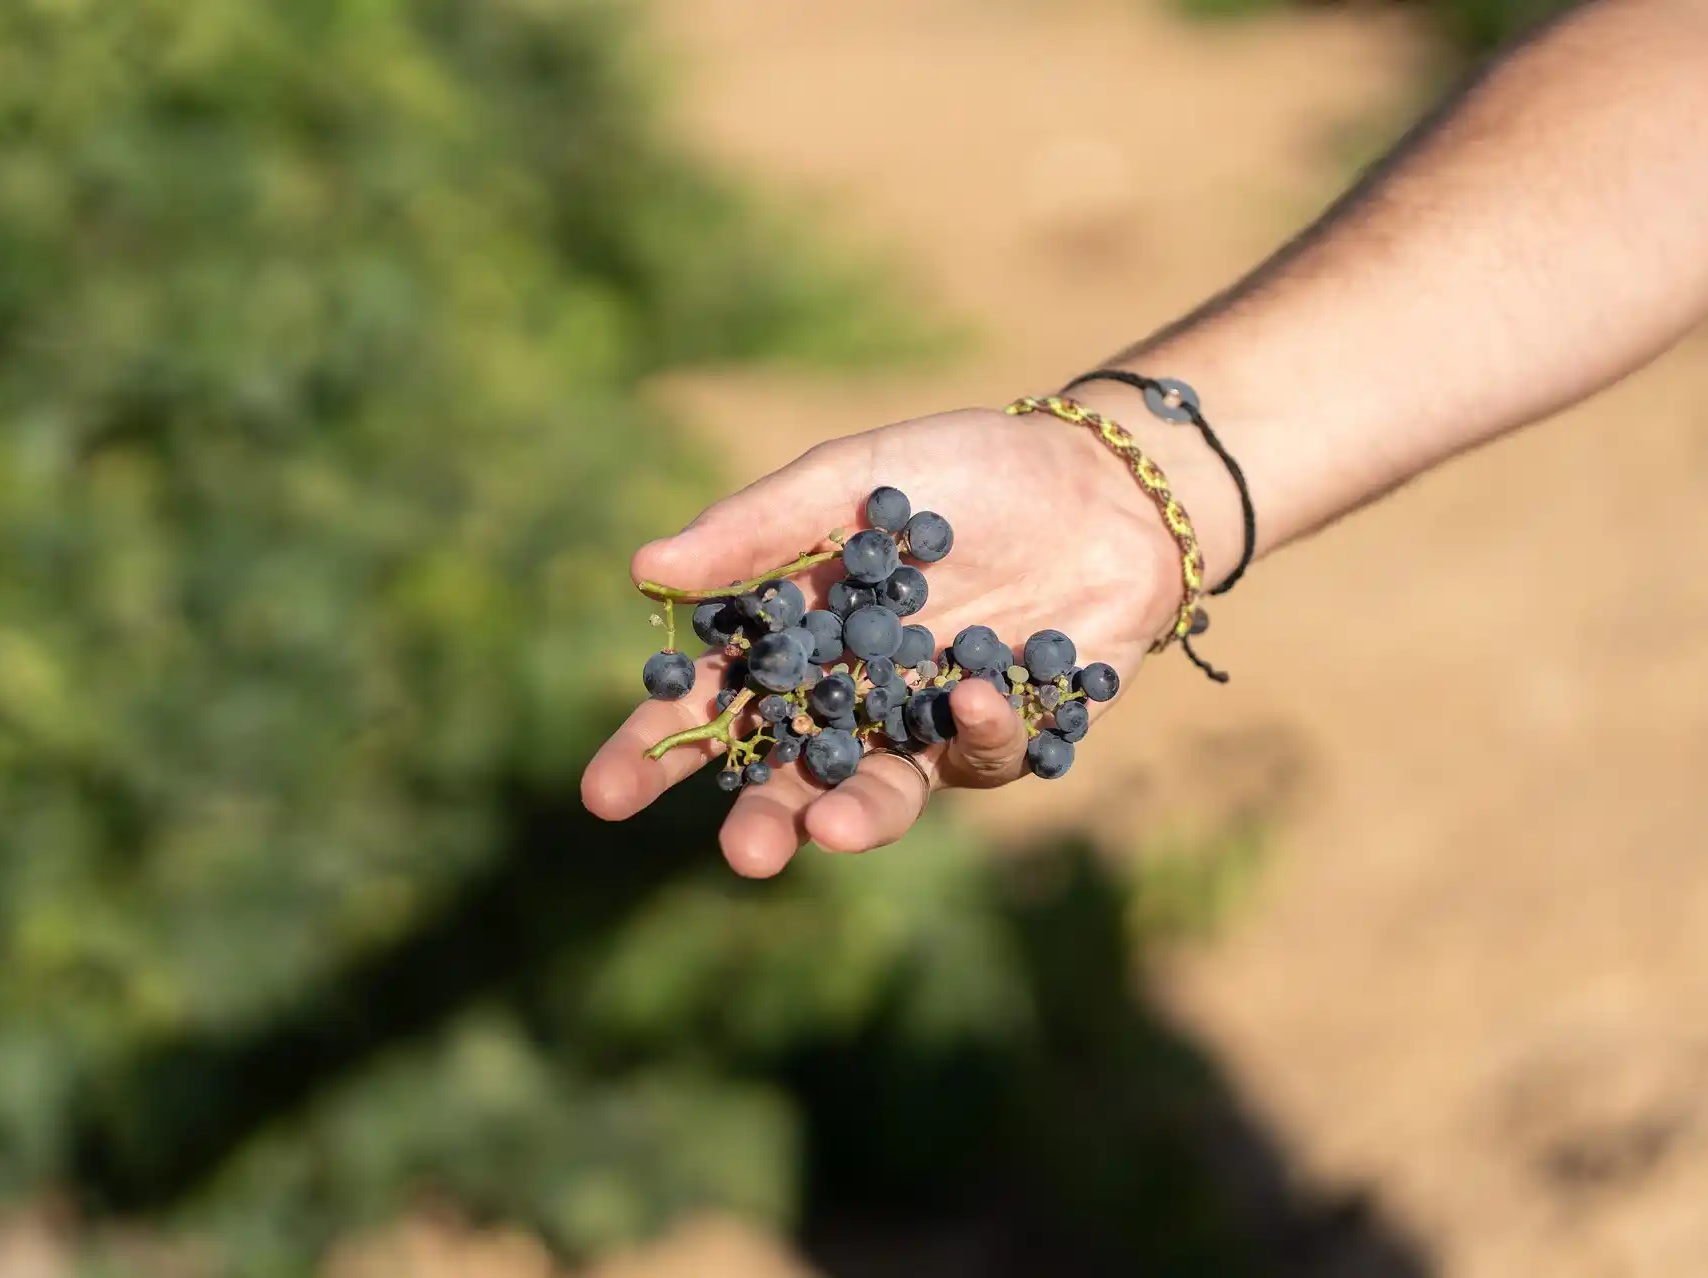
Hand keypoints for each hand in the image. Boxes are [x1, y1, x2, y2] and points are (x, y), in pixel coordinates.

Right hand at [581, 405, 1193, 876]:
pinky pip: (978, 755)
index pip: (708, 702)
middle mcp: (849, 693)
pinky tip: (971, 691)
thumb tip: (644, 566)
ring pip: (875, 794)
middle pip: (785, 773)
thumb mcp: (854, 477)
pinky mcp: (1002, 737)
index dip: (655, 748)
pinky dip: (974, 731)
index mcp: (794, 635)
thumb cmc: (966, 470)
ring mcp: (925, 725)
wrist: (1105, 484)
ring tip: (830, 832)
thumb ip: (758, 526)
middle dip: (759, 818)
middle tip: (742, 855)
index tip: (603, 796)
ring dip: (853, 819)